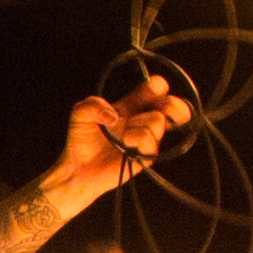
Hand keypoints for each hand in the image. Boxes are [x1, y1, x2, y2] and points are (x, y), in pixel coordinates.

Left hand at [54, 77, 191, 194]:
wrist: (79, 167)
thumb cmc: (81, 139)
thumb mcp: (80, 113)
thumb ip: (93, 105)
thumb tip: (114, 116)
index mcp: (131, 105)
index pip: (154, 90)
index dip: (157, 86)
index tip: (153, 88)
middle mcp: (142, 120)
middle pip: (172, 106)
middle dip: (173, 104)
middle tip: (164, 106)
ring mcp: (146, 138)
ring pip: (159, 120)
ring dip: (140, 123)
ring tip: (124, 134)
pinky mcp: (146, 155)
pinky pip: (150, 140)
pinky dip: (138, 138)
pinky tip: (126, 142)